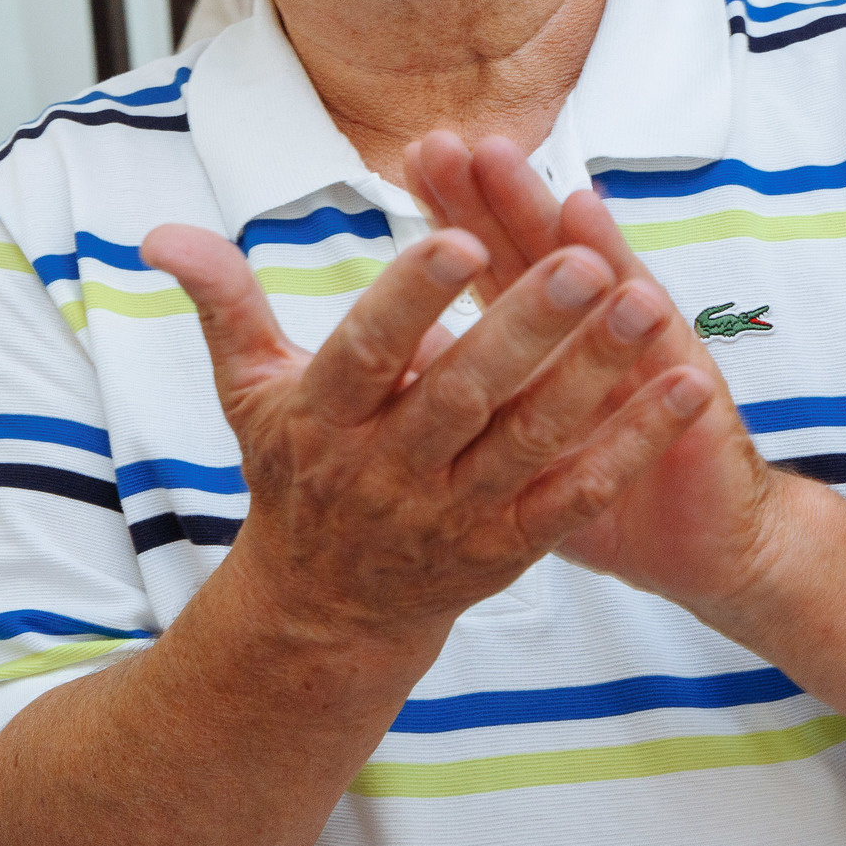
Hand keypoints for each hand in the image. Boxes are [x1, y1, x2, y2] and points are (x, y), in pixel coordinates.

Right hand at [137, 221, 708, 644]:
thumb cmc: (291, 475)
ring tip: (648, 308)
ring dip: (594, 379)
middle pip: (461, 396)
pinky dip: (630, 449)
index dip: (409, 299)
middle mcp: (385, 471)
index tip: (455, 237)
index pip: (365, 353)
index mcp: (321, 420)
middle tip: (584, 264)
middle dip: (525, 329)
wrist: (322, 612)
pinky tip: (683, 392)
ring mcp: (449, 516)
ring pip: (529, 444)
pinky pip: (574, 499)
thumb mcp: (247, 390)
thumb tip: (162, 233)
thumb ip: (222, 302)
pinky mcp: (505, 552)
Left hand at [402, 133, 790, 610]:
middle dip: (505, 199)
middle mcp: (593, 329)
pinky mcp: (687, 402)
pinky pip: (666, 366)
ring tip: (550, 187)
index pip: (492, 257)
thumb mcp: (512, 441)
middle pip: (541, 252)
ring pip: (605, 289)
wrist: (697, 541)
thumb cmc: (591, 486)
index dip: (460, 209)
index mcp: (544, 336)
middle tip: (468, 144)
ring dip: (574, 239)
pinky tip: (634, 286)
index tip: (421, 156)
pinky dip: (650, 326)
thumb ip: (457, 384)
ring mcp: (645, 356)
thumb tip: (393, 343)